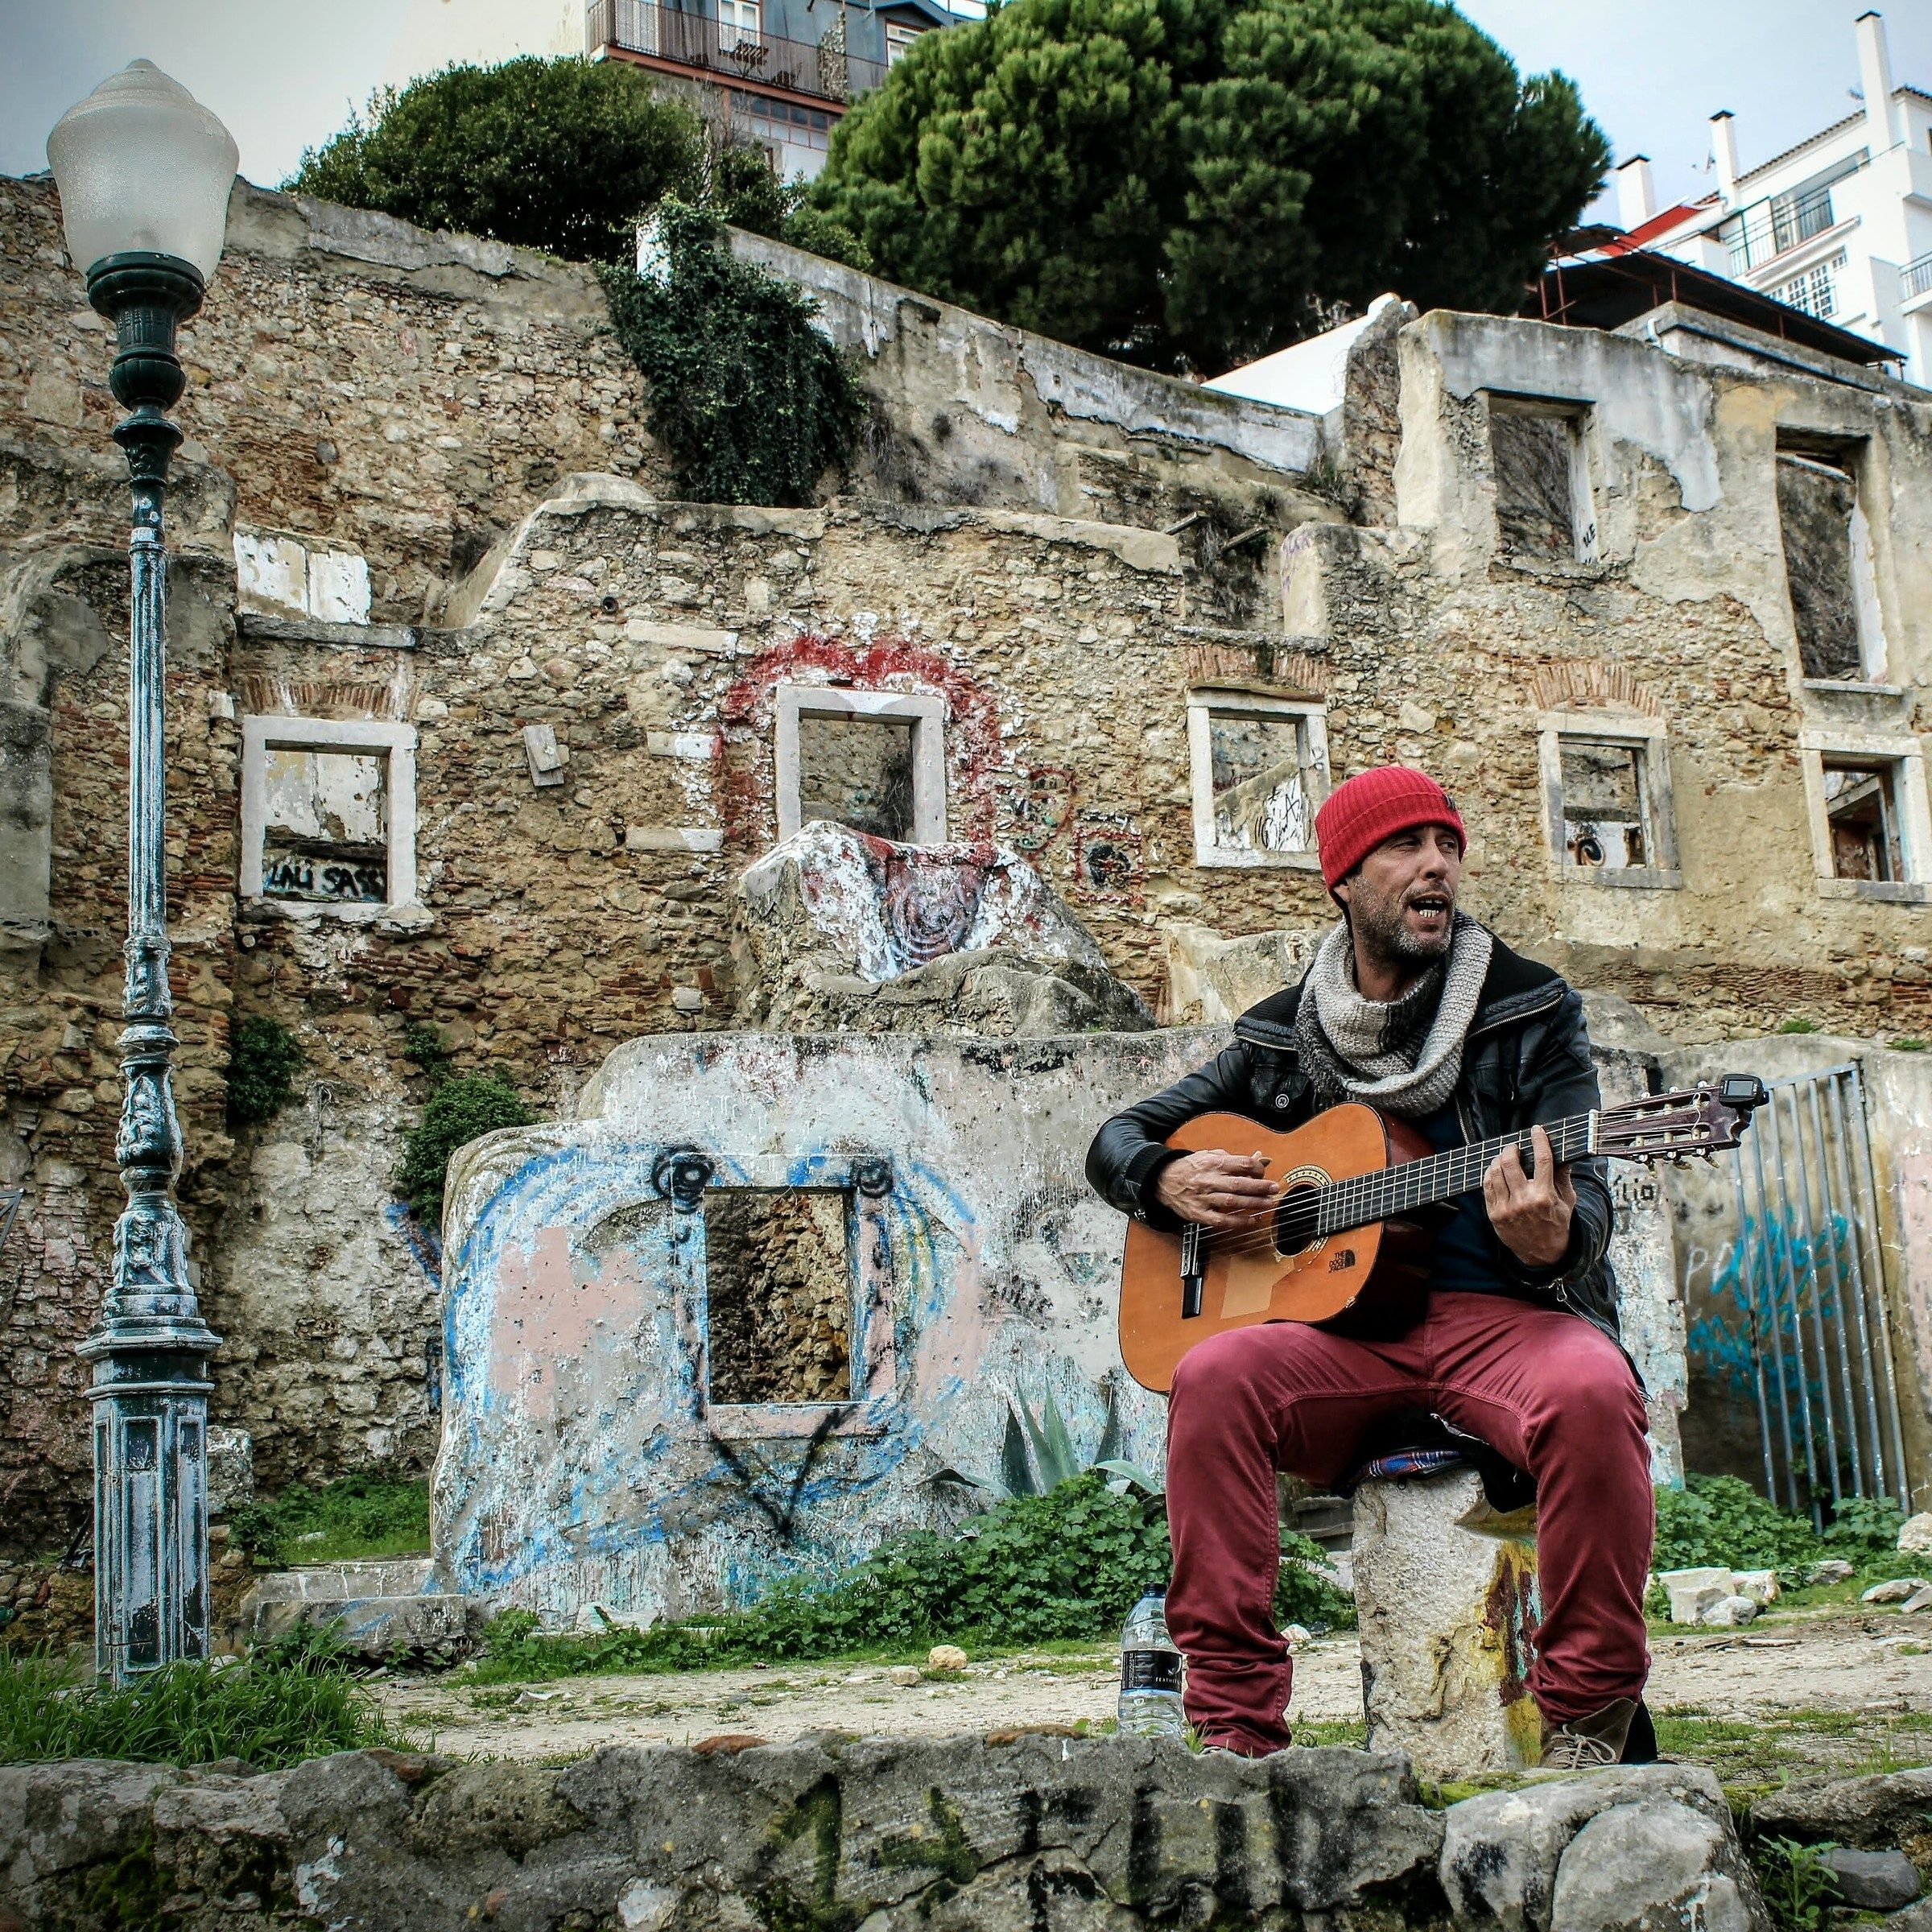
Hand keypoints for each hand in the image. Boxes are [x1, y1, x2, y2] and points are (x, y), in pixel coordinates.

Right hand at [1153, 1150, 1275, 1230]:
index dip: (1256, 1169)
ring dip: (1253, 1204)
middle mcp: (1209, 1180)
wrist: (1164, 1180)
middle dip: (1260, 1187)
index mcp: (1213, 1163)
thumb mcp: (1212, 1156)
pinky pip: (1220, 1220)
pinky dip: (1237, 1222)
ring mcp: (1203, 1198)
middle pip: (1239, 1184)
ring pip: (1232, 1202)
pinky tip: (1251, 1221)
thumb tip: (1262, 1159)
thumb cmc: (1192, 1168)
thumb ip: (1236, 1159)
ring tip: (1268, 1204)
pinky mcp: (1199, 1214)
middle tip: (1275, 1189)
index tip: (1263, 1174)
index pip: (1241, 1164)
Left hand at [1483, 1124, 1575, 1269]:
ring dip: (1498, 1159)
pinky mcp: (1494, 1214)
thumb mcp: (1567, 1201)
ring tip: (1504, 1157)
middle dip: (1511, 1148)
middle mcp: (1524, 1200)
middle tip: (1514, 1146)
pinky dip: (1490, 1174)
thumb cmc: (1557, 1224)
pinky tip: (1496, 1170)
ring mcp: (1507, 1208)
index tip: (1536, 1130)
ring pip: (1495, 1172)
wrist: (1543, 1254)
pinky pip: (1487, 1186)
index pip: (1542, 1159)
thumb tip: (1565, 1154)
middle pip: (1511, 1163)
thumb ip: (1563, 1176)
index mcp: (1545, 1196)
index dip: (1539, 1140)